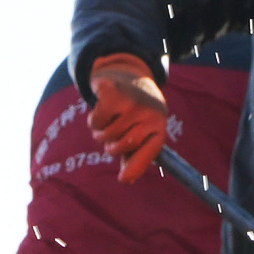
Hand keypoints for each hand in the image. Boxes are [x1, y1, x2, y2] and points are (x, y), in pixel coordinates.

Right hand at [84, 53, 172, 182]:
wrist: (128, 74)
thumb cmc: (135, 113)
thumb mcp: (140, 132)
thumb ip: (134, 155)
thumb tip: (126, 179)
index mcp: (159, 126)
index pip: (149, 152)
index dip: (136, 167)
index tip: (123, 178)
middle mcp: (149, 114)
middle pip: (121, 146)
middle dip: (111, 146)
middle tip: (112, 136)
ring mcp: (132, 103)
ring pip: (106, 135)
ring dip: (100, 132)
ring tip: (108, 122)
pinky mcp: (113, 93)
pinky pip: (96, 121)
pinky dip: (94, 120)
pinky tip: (101, 109)